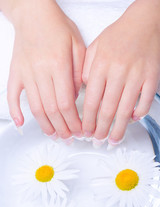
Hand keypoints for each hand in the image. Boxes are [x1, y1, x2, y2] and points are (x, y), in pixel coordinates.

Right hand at [7, 0, 84, 138]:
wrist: (33, 13)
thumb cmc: (57, 27)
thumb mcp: (78, 45)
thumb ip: (79, 72)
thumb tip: (76, 96)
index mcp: (58, 64)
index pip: (66, 102)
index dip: (73, 121)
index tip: (79, 130)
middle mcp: (40, 71)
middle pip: (51, 109)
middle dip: (61, 128)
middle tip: (68, 138)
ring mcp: (25, 73)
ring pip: (35, 106)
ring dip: (44, 124)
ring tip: (53, 135)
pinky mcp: (15, 72)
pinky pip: (12, 95)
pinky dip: (15, 110)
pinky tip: (20, 122)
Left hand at [82, 0, 159, 145]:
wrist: (144, 22)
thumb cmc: (118, 36)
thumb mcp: (94, 48)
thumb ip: (85, 70)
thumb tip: (83, 92)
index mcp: (101, 66)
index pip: (91, 101)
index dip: (87, 120)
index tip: (85, 131)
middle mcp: (118, 73)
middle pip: (108, 110)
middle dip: (101, 130)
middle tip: (97, 141)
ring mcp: (137, 76)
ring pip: (126, 110)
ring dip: (119, 129)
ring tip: (113, 141)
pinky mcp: (151, 78)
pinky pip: (145, 101)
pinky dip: (139, 114)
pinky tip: (131, 121)